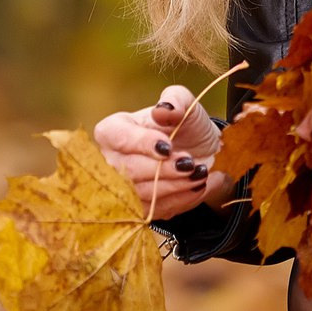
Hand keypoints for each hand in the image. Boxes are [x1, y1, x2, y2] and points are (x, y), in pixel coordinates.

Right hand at [94, 85, 233, 218]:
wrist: (201, 154)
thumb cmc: (186, 125)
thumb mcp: (185, 104)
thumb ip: (175, 100)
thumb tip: (163, 110)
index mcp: (113, 129)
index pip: (116, 136)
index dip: (140, 143)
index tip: (167, 146)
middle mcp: (110, 160)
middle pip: (128, 170)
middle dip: (162, 169)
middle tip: (190, 164)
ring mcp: (121, 187)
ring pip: (141, 193)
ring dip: (174, 186)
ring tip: (199, 174)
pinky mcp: (138, 208)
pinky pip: (154, 210)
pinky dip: (179, 199)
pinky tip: (197, 187)